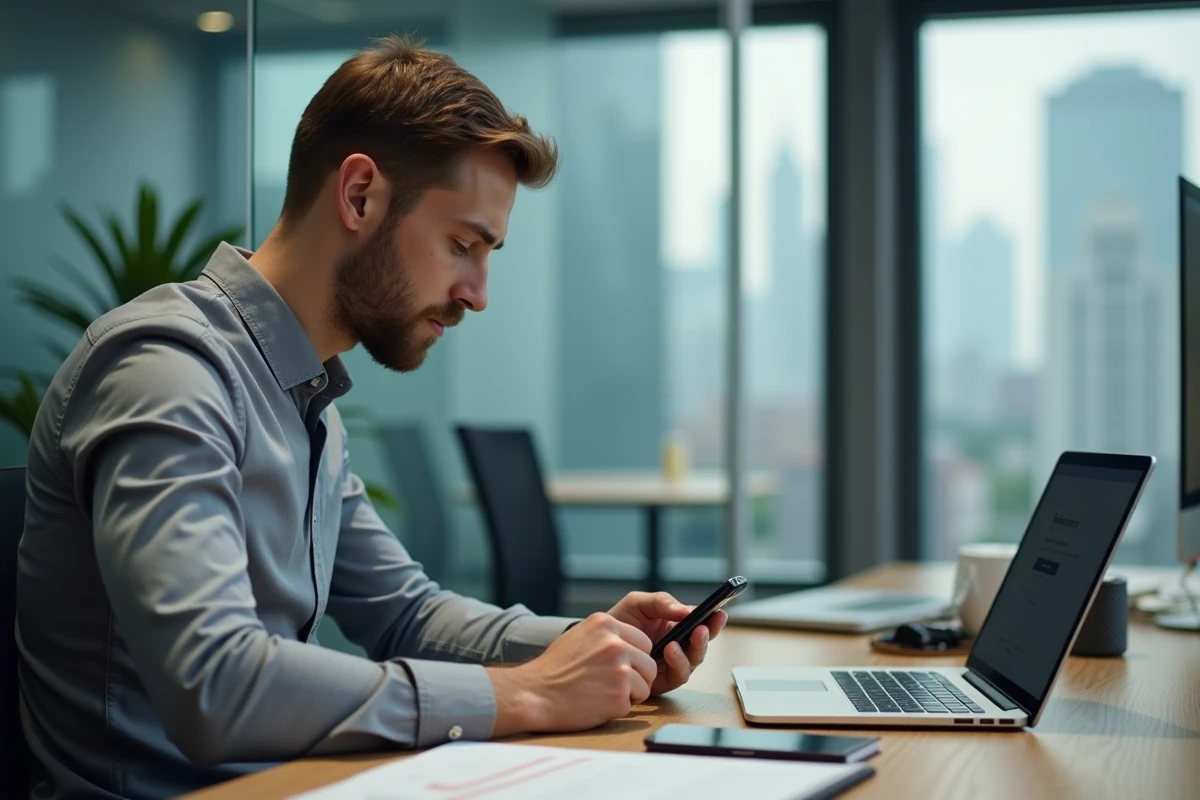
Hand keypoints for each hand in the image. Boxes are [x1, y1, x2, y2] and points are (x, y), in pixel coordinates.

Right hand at [487, 612, 656, 735]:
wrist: (533, 693)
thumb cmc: (554, 668)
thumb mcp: (580, 635)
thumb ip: (607, 635)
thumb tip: (631, 643)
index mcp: (606, 624)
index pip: (643, 641)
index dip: (635, 658)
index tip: (621, 666)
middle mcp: (615, 644)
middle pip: (649, 664)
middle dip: (638, 677)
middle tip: (613, 684)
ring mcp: (619, 670)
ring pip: (645, 685)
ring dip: (629, 694)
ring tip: (602, 693)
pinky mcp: (618, 696)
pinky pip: (631, 705)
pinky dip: (617, 709)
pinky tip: (596, 704)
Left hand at [607, 591, 727, 695]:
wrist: (596, 644)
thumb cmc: (620, 620)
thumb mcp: (639, 603)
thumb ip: (662, 602)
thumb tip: (686, 611)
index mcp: (676, 625)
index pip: (701, 622)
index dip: (713, 619)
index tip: (719, 613)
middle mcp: (679, 645)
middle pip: (701, 644)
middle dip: (706, 637)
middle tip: (701, 629)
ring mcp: (672, 664)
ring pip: (694, 661)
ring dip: (691, 652)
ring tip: (676, 642)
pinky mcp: (663, 681)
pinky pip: (678, 676)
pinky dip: (677, 664)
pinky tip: (669, 652)